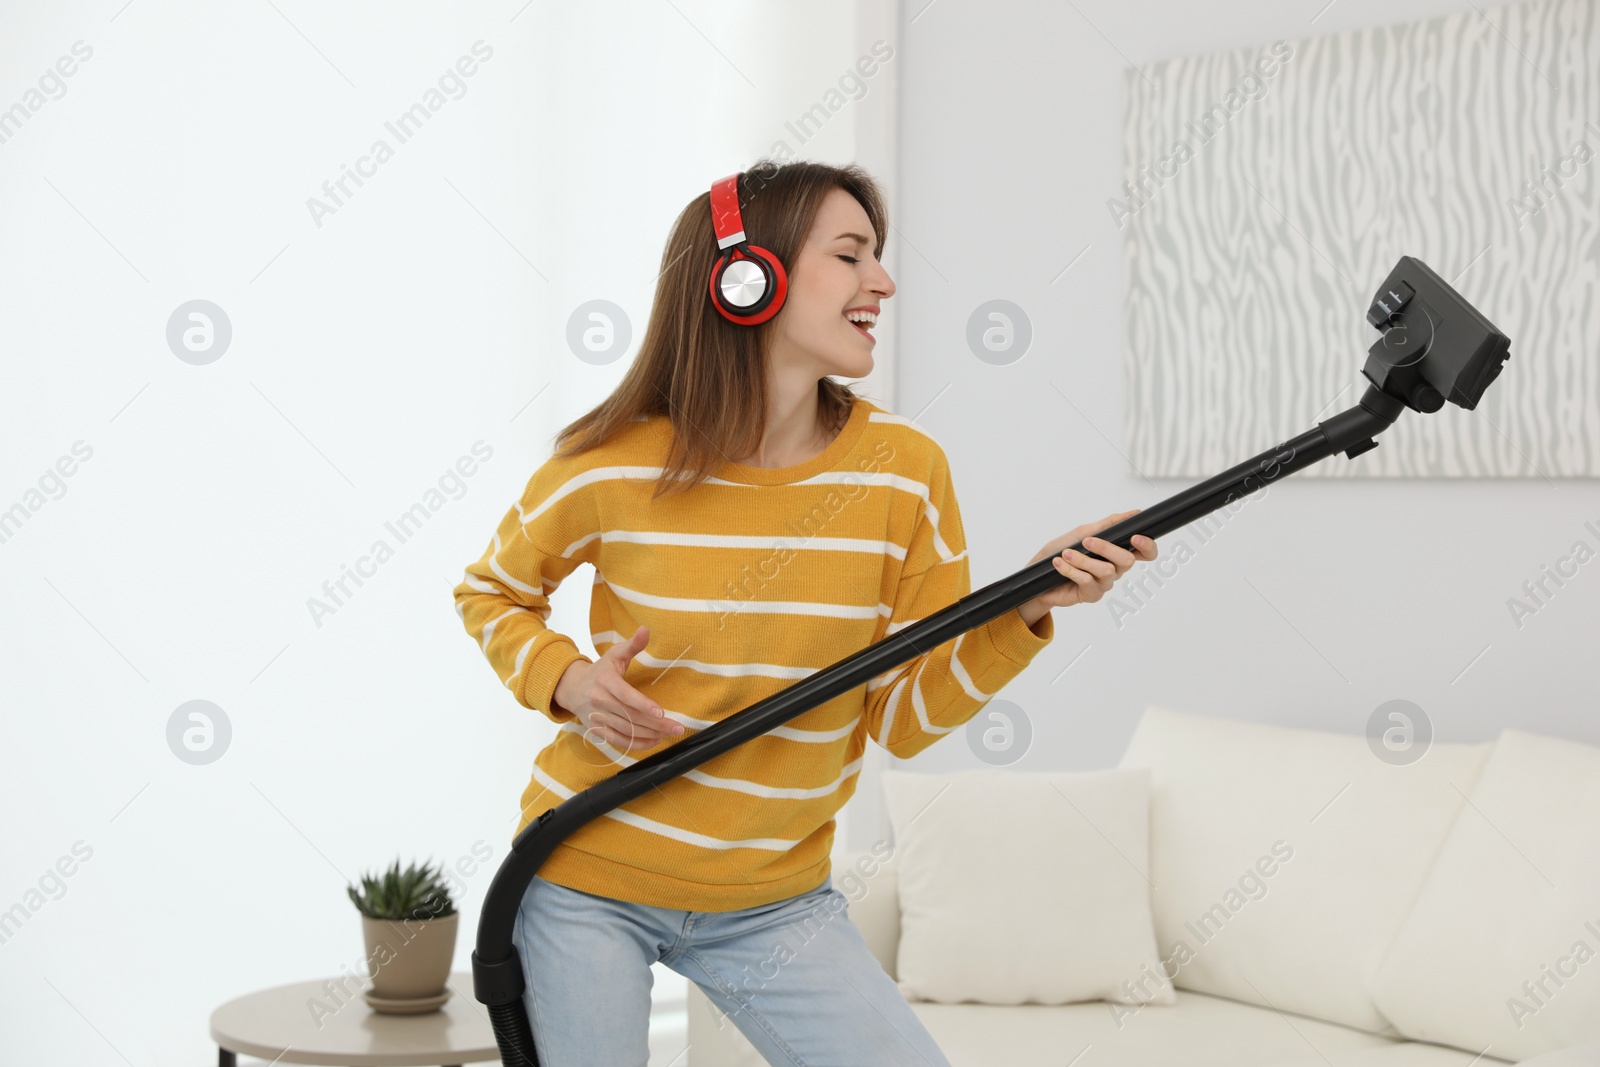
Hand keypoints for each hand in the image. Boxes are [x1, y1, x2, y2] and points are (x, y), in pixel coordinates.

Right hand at [553, 625, 685, 749]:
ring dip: (650, 735)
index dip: (643, 705)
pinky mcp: (597, 730)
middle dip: (656, 724)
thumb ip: (632, 644)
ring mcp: (597, 717)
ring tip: (669, 734)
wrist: (571, 687)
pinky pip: (618, 740)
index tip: (661, 712)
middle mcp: (599, 700)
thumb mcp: (614, 654)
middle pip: (630, 716)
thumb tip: (646, 629)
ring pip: (626, 730)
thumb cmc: (600, 670)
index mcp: (605, 681)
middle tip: (677, 728)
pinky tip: (654, 741)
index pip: (625, 695)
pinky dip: (637, 744)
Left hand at [1017, 510, 1158, 626]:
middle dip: (1107, 548)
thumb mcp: (1082, 533)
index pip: (1145, 552)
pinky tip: (1059, 563)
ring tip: (1066, 554)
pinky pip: (1087, 581)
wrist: (1037, 574)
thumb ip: (1107, 525)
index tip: (1135, 537)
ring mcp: (1104, 583)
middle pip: (1126, 560)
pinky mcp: (1091, 595)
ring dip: (1083, 560)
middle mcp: (1115, 569)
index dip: (1148, 546)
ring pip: (1106, 571)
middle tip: (1087, 541)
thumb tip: (1132, 513)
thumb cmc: (1061, 551)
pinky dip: (1070, 569)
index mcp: (1116, 553)